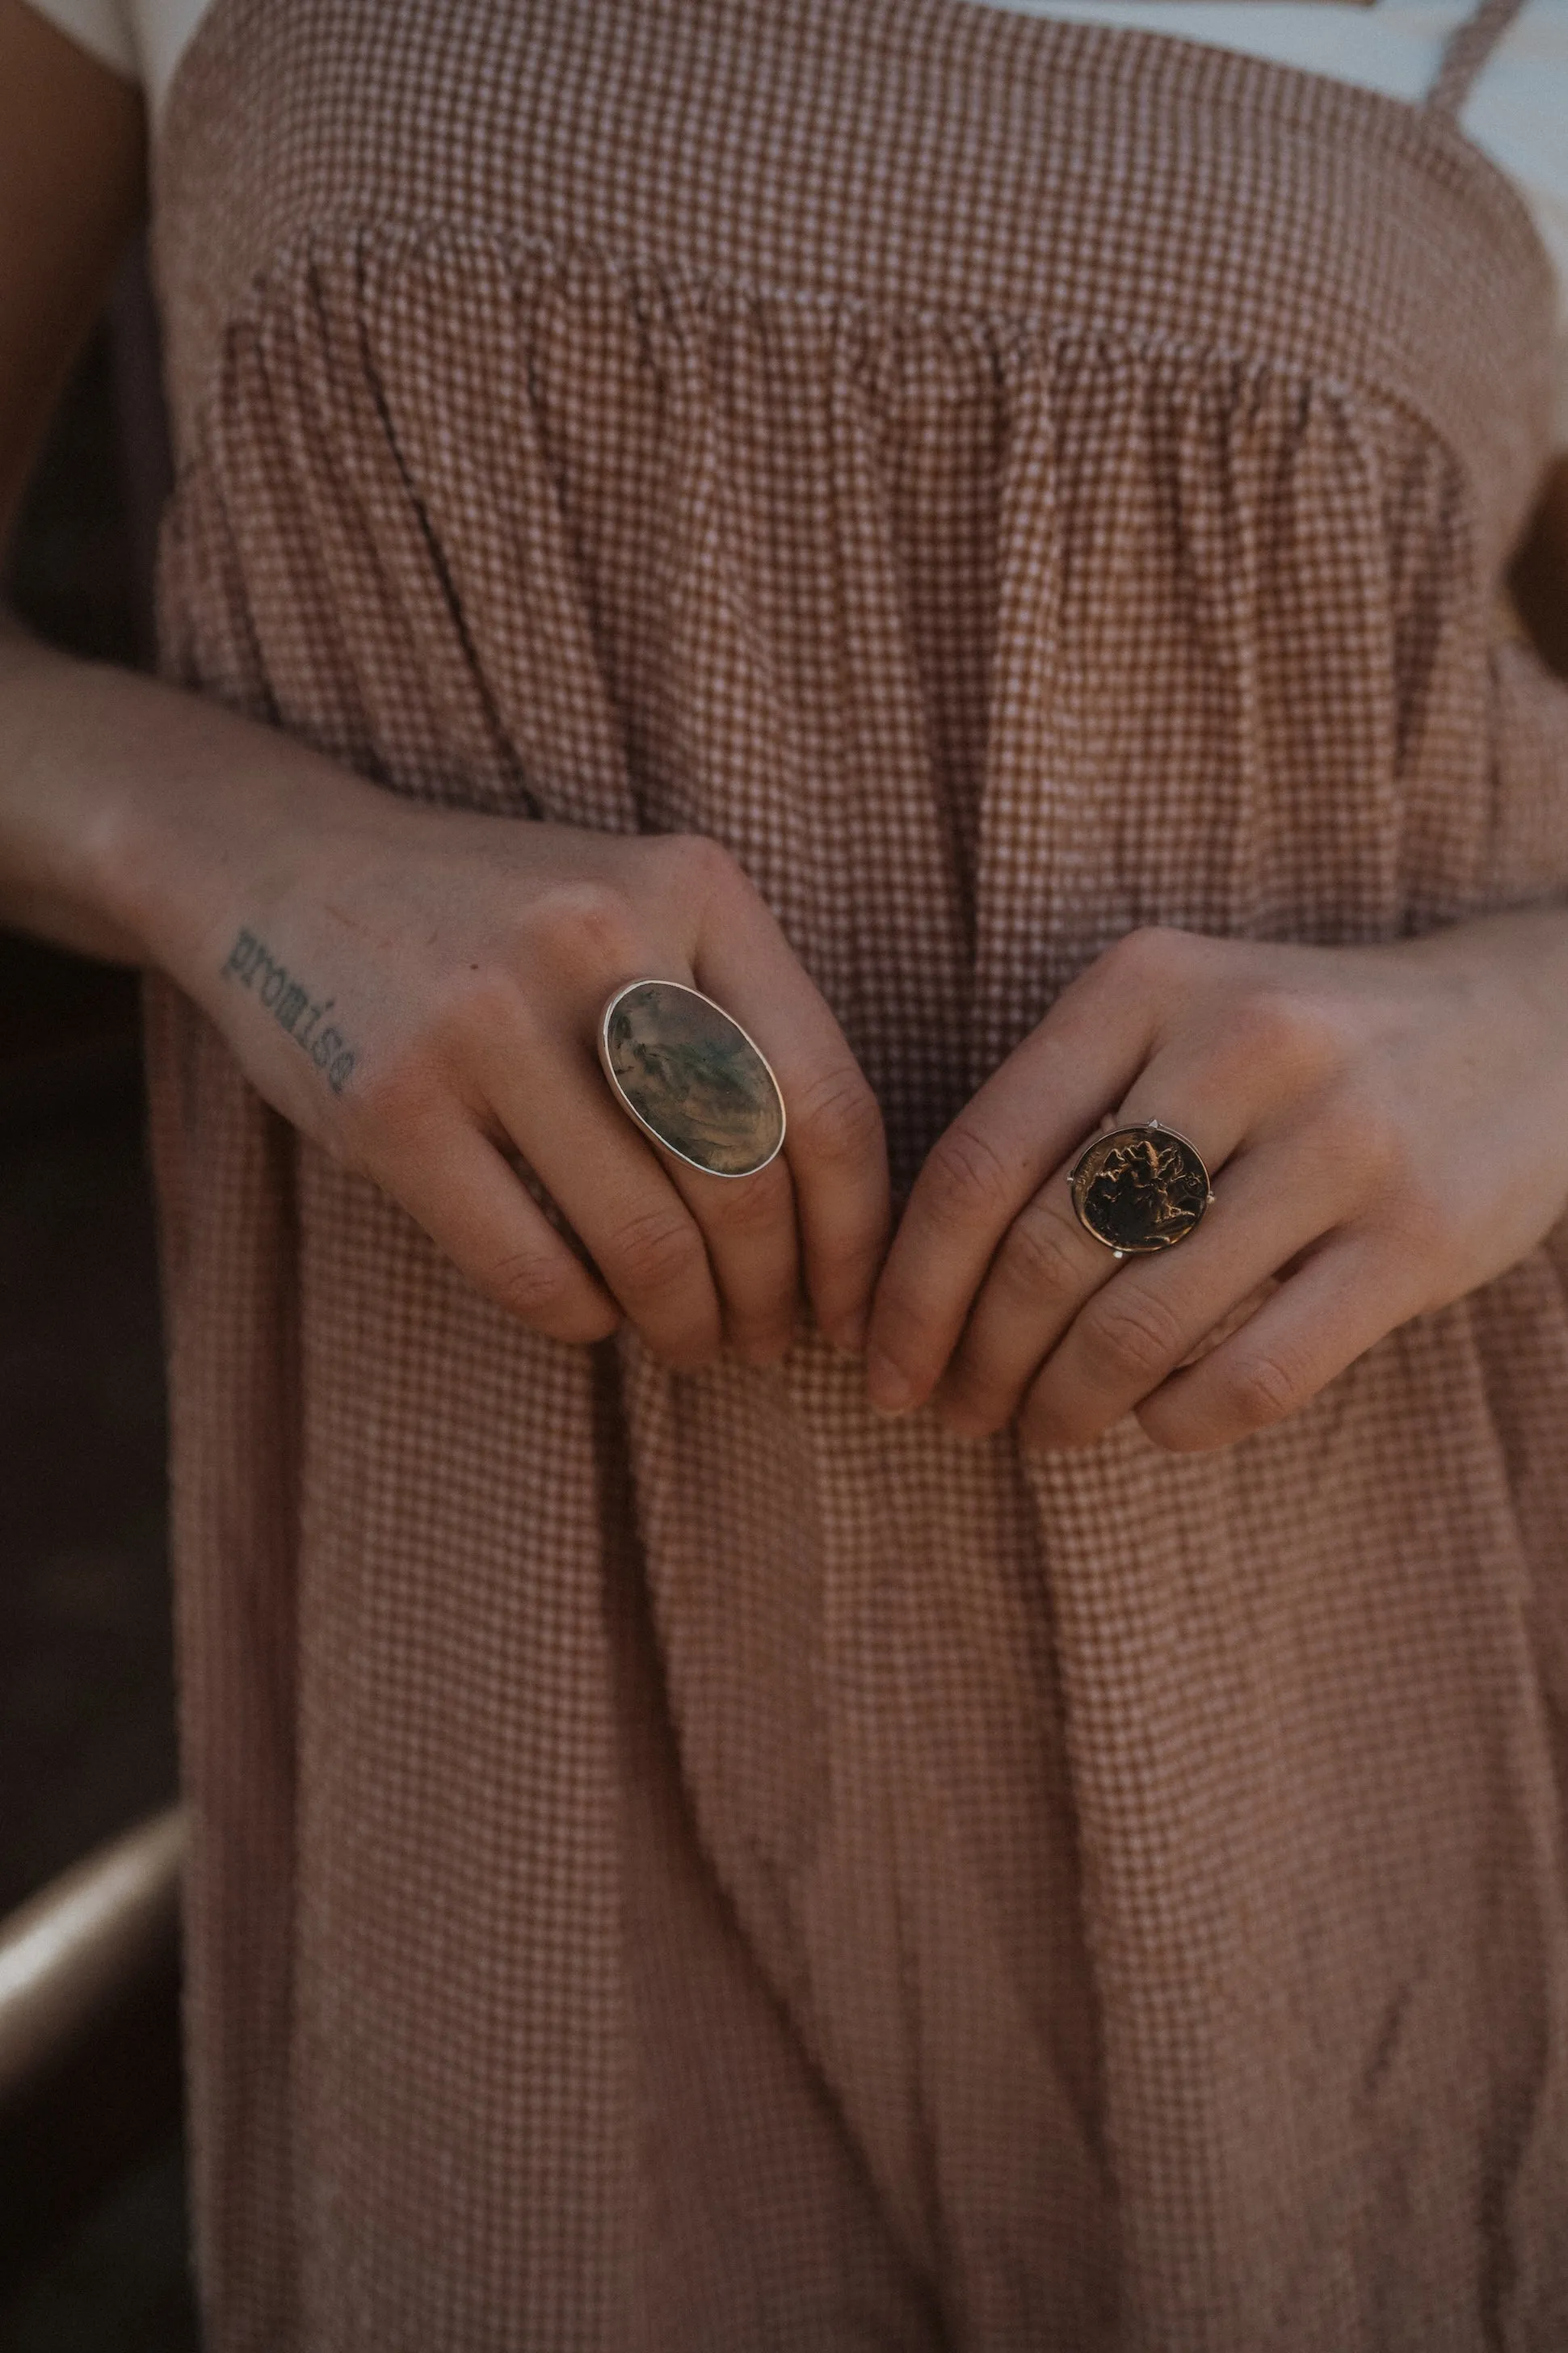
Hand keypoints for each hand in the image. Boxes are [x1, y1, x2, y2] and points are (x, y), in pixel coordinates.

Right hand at [164, 797, 887, 1366]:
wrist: (294, 871)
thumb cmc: (509, 929)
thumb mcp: (642, 915)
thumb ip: (740, 1027)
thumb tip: (841, 1232)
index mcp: (692, 887)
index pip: (824, 1101)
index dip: (858, 1236)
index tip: (856, 1306)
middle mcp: (597, 938)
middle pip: (743, 1184)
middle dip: (774, 1298)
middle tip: (769, 1341)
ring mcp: (485, 1020)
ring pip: (646, 1240)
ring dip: (688, 1325)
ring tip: (694, 1344)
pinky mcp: (392, 1103)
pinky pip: (535, 1268)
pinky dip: (586, 1319)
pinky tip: (595, 1314)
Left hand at [863, 913, 1567, 1451]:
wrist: (1536, 1026)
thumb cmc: (1307, 1048)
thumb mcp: (1180, 1019)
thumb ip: (1064, 1113)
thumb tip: (918, 1282)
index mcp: (1147, 983)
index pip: (979, 1160)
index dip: (910, 1286)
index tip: (875, 1363)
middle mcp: (1238, 1046)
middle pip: (1046, 1252)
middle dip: (976, 1361)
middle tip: (954, 1414)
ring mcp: (1339, 1141)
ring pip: (1140, 1324)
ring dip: (1065, 1406)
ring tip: (1045, 1429)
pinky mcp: (1416, 1237)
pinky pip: (1256, 1372)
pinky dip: (1178, 1420)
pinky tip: (1156, 1419)